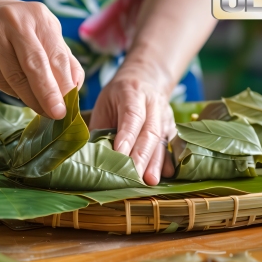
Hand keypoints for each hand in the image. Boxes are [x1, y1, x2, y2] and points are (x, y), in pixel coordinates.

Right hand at [0, 0, 84, 118]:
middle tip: (56, 114)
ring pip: (14, 76)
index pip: (56, 56)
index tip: (68, 108)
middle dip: (47, 94)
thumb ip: (62, 58)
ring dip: (30, 98)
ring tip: (41, 110)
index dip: (64, 85)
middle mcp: (15, 21)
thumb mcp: (46, 33)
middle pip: (34, 65)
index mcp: (39, 16)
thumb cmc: (22, 28)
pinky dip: (12, 91)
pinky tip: (20, 93)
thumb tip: (74, 87)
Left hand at [89, 63, 175, 184]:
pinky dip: (168, 161)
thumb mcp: (105, 103)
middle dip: (142, 156)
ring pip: (161, 141)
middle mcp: (153, 104)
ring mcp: (165, 116)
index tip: (120, 154)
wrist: (144, 80)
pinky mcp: (171, 128)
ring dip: (156, 163)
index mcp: (133, 93)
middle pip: (150, 132)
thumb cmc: (118, 96)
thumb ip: (101, 126)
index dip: (127, 136)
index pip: (132, 116)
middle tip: (134, 175)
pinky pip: (171, 145)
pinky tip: (165, 175)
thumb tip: (90, 154)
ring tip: (150, 181)